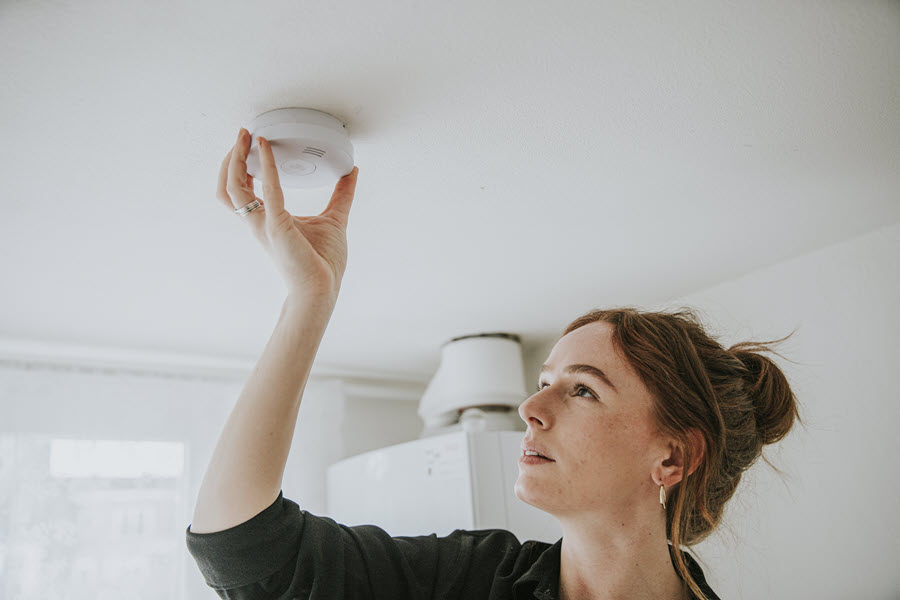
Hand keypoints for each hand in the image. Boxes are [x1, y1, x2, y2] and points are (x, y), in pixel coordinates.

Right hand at [216, 128, 358, 300]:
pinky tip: (268, 149)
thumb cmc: (324, 263)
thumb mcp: (334, 219)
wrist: (323, 288)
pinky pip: (268, 192)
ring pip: (233, 189)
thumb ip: (342, 195)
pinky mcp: (277, 226)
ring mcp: (265, 224)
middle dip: (230, 159)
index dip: (239, 167)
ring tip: (245, 137)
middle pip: (229, 187)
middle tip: (242, 134)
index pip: (241, 191)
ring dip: (235, 160)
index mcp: (268, 220)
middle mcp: (259, 222)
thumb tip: (352, 171)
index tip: (249, 144)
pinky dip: (267, 168)